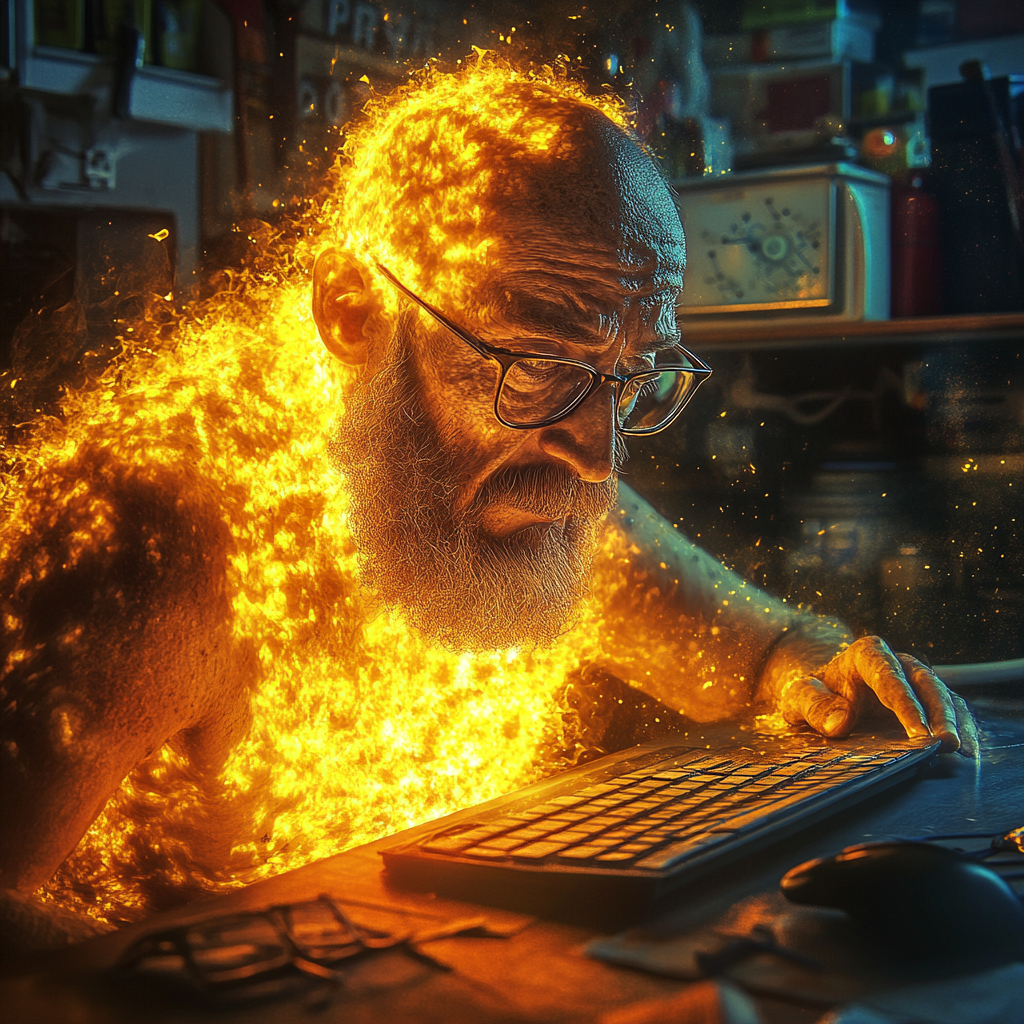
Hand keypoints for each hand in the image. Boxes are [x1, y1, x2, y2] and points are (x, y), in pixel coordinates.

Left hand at [778, 636, 976, 754]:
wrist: (822, 690)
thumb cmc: (813, 693)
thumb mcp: (800, 696)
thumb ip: (815, 706)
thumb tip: (839, 723)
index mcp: (866, 654)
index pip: (889, 676)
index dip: (905, 705)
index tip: (917, 731)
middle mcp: (897, 663)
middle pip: (925, 684)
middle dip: (939, 715)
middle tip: (946, 744)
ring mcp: (914, 681)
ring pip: (943, 696)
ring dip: (954, 723)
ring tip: (960, 750)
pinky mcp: (926, 700)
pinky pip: (950, 709)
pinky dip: (960, 727)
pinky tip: (967, 749)